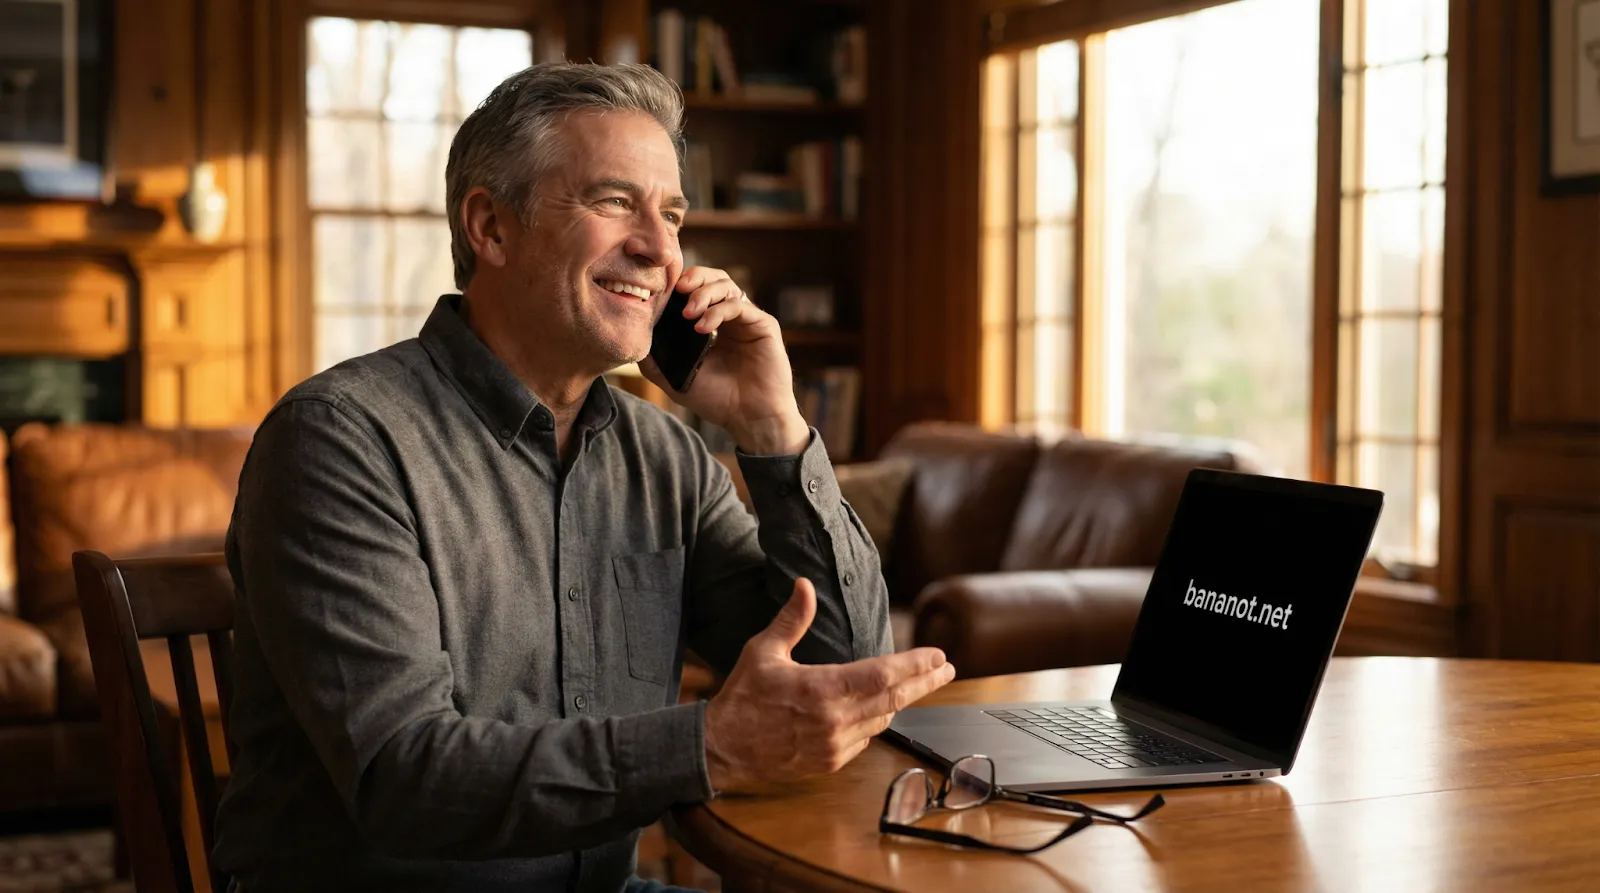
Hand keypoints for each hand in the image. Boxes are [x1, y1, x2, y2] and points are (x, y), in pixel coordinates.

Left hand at [639, 266, 808, 454]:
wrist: (749, 419)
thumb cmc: (717, 400)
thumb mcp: (675, 379)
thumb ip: (655, 360)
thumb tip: (633, 339)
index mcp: (712, 324)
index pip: (696, 289)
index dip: (681, 284)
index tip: (664, 290)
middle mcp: (731, 317)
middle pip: (714, 278)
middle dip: (695, 278)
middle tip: (679, 290)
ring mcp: (747, 320)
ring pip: (727, 285)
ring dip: (705, 293)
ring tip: (689, 313)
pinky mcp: (764, 325)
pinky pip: (740, 305)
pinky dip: (719, 311)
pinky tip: (703, 328)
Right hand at [702, 578, 956, 792]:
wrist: (721, 748)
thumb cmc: (742, 697)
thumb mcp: (763, 651)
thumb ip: (791, 619)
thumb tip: (804, 585)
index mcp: (822, 689)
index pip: (883, 676)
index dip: (915, 666)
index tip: (938, 656)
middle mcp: (834, 721)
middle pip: (895, 700)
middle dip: (924, 683)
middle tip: (947, 668)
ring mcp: (834, 746)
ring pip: (882, 721)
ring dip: (899, 702)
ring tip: (914, 685)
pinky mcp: (829, 763)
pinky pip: (864, 740)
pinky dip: (873, 723)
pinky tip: (874, 712)